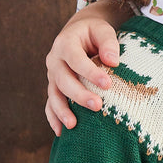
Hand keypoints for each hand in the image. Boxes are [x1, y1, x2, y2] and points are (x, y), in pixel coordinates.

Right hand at [45, 2, 124, 134]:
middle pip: (63, 80)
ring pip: (54, 94)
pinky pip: (50, 104)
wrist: (79, 33)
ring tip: (73, 125)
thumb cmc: (94, 33)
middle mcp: (54, 60)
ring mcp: (52, 76)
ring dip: (62, 111)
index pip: (76, 59)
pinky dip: (54, 118)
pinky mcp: (54, 87)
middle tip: (97, 106)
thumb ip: (109, 43)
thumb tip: (113, 62)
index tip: (107, 84)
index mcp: (65, 43)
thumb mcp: (102, 30)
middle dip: (79, 95)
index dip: (90, 72)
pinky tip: (62, 132)